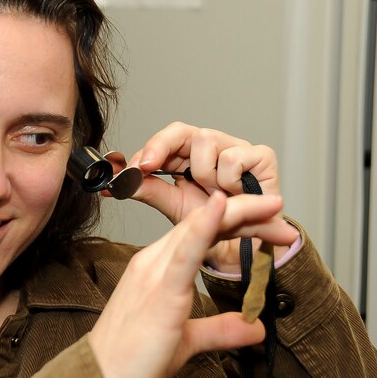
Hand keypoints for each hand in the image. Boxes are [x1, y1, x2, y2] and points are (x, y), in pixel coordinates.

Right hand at [88, 191, 295, 377]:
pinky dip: (203, 227)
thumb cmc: (132, 363)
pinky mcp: (159, 292)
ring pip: (199, 230)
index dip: (238, 224)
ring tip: (271, 204)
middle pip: (205, 224)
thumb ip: (220, 329)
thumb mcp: (186, 340)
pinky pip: (184, 253)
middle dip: (247, 214)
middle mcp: (152, 262)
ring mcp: (153, 273)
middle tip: (282, 209)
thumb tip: (255, 327)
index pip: (203, 233)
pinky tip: (219, 206)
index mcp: (157, 269)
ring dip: (238, 213)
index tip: (272, 226)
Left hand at [125, 122, 287, 272]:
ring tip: (213, 194)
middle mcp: (213, 146)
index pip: (165, 140)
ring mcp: (237, 148)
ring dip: (203, 174)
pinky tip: (234, 193)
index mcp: (190, 156)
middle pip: (182, 129)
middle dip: (160, 146)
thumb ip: (147, 189)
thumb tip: (115, 180)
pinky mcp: (261, 156)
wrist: (244, 248)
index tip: (131, 168)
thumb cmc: (214, 222)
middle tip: (147, 166)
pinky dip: (227, 179)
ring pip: (205, 140)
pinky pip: (232, 157)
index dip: (148, 150)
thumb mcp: (174, 205)